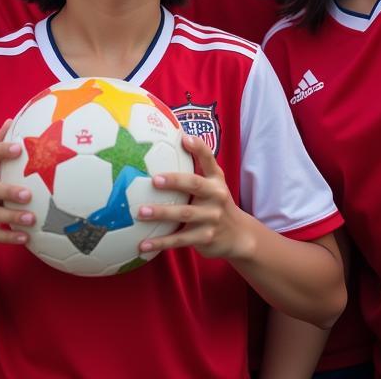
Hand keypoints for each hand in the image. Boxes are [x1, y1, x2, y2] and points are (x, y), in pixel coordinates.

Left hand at [137, 133, 250, 260]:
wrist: (238, 235)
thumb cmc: (216, 201)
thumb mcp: (214, 182)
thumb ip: (199, 164)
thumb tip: (177, 136)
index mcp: (216, 180)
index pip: (209, 159)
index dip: (198, 148)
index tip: (184, 138)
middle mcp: (216, 196)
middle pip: (195, 185)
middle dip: (174, 181)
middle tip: (154, 180)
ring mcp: (211, 218)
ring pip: (184, 214)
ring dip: (161, 213)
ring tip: (141, 212)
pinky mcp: (204, 238)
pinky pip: (179, 240)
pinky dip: (161, 242)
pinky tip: (143, 244)